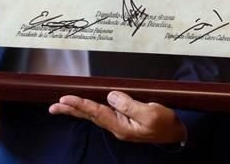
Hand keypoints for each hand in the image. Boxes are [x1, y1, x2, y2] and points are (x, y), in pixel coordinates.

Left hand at [49, 90, 186, 144]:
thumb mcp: (150, 114)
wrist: (176, 133)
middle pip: (90, 116)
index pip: (96, 112)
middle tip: (53, 106)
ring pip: (94, 115)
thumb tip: (111, 95)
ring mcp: (120, 124)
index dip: (80, 104)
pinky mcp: (124, 121)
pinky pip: (102, 113)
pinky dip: (90, 109)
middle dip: (71, 110)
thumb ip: (130, 105)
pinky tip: (85, 107)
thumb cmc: (165, 124)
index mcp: (121, 125)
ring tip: (63, 105)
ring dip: (78, 109)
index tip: (65, 98)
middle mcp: (116, 126)